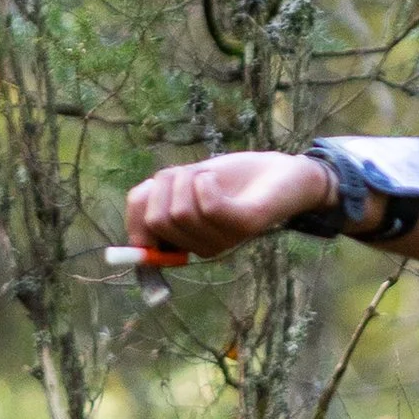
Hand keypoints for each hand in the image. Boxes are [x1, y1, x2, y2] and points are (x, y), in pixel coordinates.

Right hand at [125, 151, 333, 259]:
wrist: (283, 172)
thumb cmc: (230, 178)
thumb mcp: (181, 183)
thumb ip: (154, 195)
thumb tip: (136, 205)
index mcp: (186, 241)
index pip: (145, 246)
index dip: (136, 227)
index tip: (142, 201)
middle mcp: (204, 247)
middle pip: (157, 220)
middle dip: (163, 186)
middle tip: (186, 175)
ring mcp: (225, 239)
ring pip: (180, 211)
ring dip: (186, 179)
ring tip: (206, 175)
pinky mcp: (246, 225)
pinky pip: (210, 207)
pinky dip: (204, 182)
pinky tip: (214, 177)